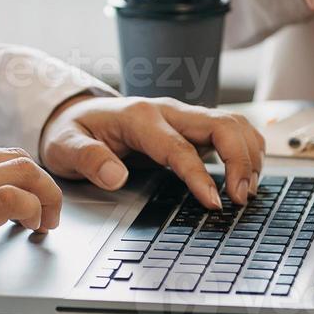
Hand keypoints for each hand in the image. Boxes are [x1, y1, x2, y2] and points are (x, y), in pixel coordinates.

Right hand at [0, 142, 63, 289]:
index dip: (9, 177)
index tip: (18, 200)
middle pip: (12, 157)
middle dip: (39, 182)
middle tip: (46, 213)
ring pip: (21, 170)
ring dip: (46, 195)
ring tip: (46, 222)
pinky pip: (10, 199)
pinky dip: (32, 208)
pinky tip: (32, 225)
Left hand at [40, 95, 264, 209]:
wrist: (77, 114)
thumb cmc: (74, 131)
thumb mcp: (65, 145)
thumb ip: (88, 158)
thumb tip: (114, 176)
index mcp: (140, 117)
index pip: (180, 147)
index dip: (201, 175)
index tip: (215, 202)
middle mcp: (168, 111)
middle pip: (221, 124)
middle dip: (241, 159)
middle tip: (242, 197)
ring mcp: (184, 116)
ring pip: (233, 123)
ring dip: (249, 153)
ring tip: (248, 190)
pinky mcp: (193, 126)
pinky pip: (231, 129)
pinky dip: (246, 149)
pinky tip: (247, 174)